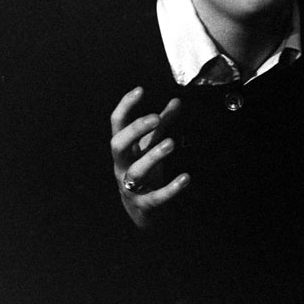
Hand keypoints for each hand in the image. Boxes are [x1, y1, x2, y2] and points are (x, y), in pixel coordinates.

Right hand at [110, 87, 189, 228]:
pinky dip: (170, 189)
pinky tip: (185, 178)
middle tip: (155, 118)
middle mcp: (122, 166)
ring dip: (153, 156)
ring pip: (136, 171)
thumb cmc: (146, 173)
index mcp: (123, 149)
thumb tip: (176, 101)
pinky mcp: (144, 205)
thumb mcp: (151, 147)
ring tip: (171, 143)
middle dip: (135, 130)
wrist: (143, 213)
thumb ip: (162, 125)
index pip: (117, 124)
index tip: (140, 90)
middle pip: (118, 145)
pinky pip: (155, 198)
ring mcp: (130, 187)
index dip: (125, 106)